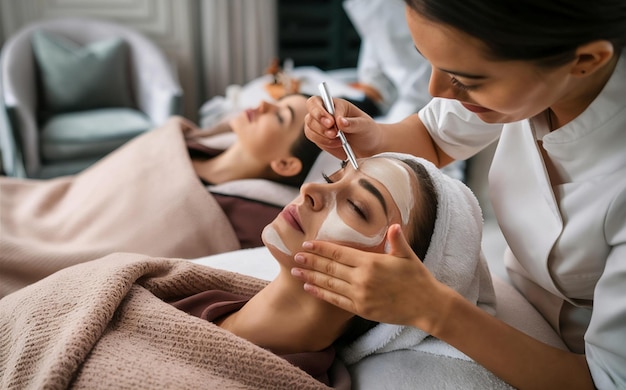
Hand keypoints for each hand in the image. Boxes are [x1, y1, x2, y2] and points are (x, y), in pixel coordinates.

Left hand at [291, 224, 449, 330]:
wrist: (427, 306)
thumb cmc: (418, 278)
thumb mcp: (407, 255)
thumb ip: (397, 240)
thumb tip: (393, 225)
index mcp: (371, 262)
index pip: (340, 253)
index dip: (322, 248)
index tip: (307, 244)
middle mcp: (362, 279)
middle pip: (330, 268)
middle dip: (311, 261)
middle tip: (296, 256)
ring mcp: (360, 296)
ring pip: (329, 284)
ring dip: (311, 276)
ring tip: (295, 270)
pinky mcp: (361, 309)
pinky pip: (336, 300)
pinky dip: (321, 293)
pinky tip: (309, 287)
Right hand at [304, 96, 382, 159]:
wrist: (367, 146)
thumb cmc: (366, 130)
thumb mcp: (364, 125)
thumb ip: (353, 123)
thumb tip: (340, 121)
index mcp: (335, 104)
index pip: (317, 102)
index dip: (320, 112)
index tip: (331, 122)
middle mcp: (324, 112)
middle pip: (310, 115)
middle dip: (320, 126)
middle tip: (334, 133)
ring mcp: (319, 125)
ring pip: (309, 128)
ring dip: (322, 136)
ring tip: (339, 140)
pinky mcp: (319, 137)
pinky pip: (314, 138)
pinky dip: (324, 142)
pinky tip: (337, 143)